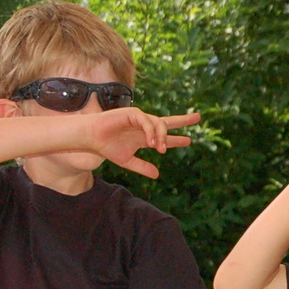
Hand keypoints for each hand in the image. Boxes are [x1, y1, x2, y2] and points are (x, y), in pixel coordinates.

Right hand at [83, 108, 199, 179]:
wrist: (91, 138)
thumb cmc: (106, 147)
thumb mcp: (127, 161)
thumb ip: (142, 167)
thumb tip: (157, 175)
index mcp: (144, 137)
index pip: (164, 137)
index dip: (176, 140)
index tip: (188, 141)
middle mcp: (144, 127)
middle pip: (166, 122)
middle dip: (182, 120)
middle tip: (198, 118)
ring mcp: (139, 119)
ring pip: (158, 123)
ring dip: (162, 136)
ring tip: (161, 148)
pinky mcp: (132, 113)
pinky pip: (147, 121)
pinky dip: (151, 130)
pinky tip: (152, 142)